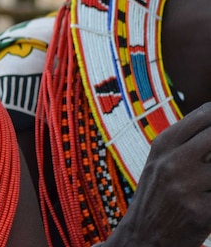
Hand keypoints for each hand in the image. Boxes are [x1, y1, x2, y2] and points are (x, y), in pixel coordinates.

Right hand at [106, 102, 210, 246]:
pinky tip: (207, 199)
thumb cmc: (159, 196)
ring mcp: (187, 186)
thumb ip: (188, 141)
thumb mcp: (162, 161)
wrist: (143, 235)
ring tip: (207, 182)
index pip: (207, 114)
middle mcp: (173, 161)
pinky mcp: (202, 212)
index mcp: (163, 143)